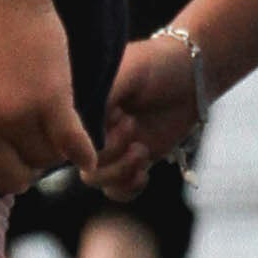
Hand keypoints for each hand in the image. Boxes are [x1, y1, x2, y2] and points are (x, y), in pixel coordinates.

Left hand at [0, 0, 93, 192]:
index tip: (10, 170)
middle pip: (11, 175)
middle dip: (24, 174)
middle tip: (35, 164)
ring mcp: (19, 114)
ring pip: (43, 158)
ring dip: (51, 154)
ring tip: (55, 139)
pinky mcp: (53, 100)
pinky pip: (71, 142)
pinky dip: (82, 155)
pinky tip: (86, 160)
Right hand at [93, 30, 200, 200]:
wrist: (192, 75)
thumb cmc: (157, 65)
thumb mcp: (127, 72)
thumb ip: (101, 96)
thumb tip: (80, 124)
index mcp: (80, 105)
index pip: (66, 133)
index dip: (87, 134)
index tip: (116, 113)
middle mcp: (89, 128)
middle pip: (78, 160)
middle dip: (108, 150)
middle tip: (132, 123)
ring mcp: (110, 148)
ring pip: (95, 180)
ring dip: (119, 171)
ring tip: (142, 150)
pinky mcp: (131, 163)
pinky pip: (117, 191)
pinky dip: (129, 187)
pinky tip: (145, 172)